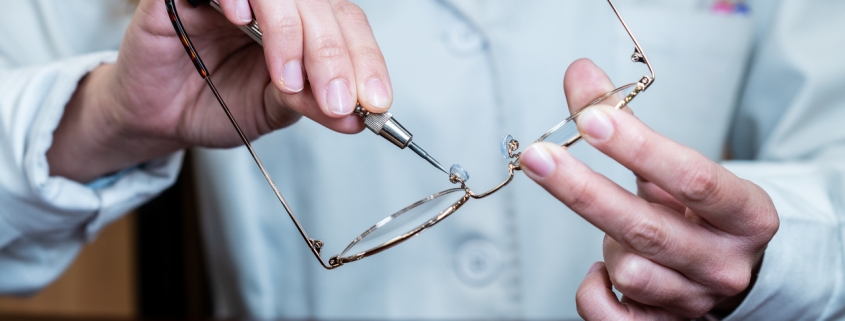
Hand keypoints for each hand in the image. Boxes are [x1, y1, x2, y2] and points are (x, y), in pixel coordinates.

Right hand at [48, 0, 389, 181]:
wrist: (159, 116)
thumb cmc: (214, 102)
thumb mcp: (273, 110)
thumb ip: (312, 104)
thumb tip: (355, 114)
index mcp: (303, 27)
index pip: (347, 26)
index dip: (365, 61)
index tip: (375, 102)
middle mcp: (275, 5)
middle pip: (322, 7)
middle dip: (333, 57)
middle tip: (336, 100)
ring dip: (290, 34)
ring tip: (287, 79)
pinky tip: (241, 21)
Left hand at [520, 59, 778, 319]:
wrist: (731, 273)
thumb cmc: (698, 214)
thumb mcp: (676, 166)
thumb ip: (628, 123)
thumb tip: (580, 75)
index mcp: (746, 215)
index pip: (693, 179)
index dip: (639, 148)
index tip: (592, 117)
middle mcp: (725, 264)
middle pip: (647, 228)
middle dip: (584, 190)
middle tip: (539, 157)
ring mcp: (695, 302)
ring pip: (628, 270)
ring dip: (607, 242)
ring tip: (617, 228)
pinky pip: (607, 313)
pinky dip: (593, 290)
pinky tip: (602, 271)